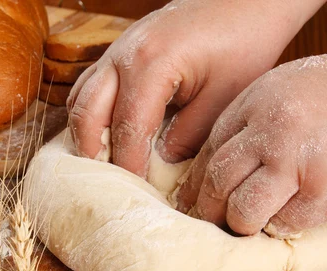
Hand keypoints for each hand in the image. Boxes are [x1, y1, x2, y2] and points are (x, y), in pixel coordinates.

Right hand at [67, 0, 324, 176]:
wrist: (245, 1)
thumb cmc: (242, 43)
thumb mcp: (223, 98)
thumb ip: (189, 136)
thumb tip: (162, 165)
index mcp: (150, 65)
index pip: (127, 129)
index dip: (129, 166)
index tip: (136, 194)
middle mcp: (123, 55)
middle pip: (86, 114)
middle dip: (92, 152)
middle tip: (107, 183)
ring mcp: (117, 49)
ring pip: (80, 97)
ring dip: (85, 132)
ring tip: (103, 162)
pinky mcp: (121, 49)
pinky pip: (90, 84)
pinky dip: (90, 111)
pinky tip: (106, 130)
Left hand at [176, 47, 326, 235]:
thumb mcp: (291, 89)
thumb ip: (255, 122)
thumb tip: (220, 165)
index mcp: (259, 101)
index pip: (210, 149)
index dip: (195, 182)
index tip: (189, 201)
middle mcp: (273, 129)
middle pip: (218, 180)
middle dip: (208, 209)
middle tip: (208, 223)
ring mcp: (298, 161)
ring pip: (244, 211)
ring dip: (242, 224)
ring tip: (248, 225)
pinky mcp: (326, 192)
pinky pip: (286, 224)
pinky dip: (282, 226)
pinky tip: (289, 217)